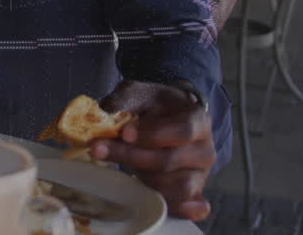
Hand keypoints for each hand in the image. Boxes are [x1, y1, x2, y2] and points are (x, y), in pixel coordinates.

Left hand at [90, 81, 214, 221]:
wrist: (168, 118)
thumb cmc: (155, 107)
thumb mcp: (141, 93)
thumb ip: (125, 100)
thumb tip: (105, 113)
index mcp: (198, 120)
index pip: (182, 130)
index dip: (153, 134)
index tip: (125, 133)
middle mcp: (204, 150)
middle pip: (170, 161)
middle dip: (131, 157)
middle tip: (98, 149)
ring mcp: (200, 175)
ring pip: (174, 187)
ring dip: (142, 178)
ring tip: (121, 167)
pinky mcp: (192, 194)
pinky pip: (184, 206)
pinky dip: (173, 208)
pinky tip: (154, 204)